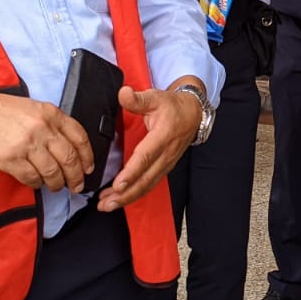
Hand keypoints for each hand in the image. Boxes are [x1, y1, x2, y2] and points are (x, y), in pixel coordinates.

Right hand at [0, 90, 93, 193]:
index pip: (80, 137)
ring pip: (53, 172)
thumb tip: (70, 147)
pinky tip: (36, 183)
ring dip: (57, 183)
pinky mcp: (10, 159)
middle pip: (70, 159)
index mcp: (51, 113)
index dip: (88, 157)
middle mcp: (42, 128)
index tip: (89, 168)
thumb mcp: (33, 108)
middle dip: (77, 176)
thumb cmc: (0, 111)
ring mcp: (26, 144)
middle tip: (77, 186)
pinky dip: (37, 184)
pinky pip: (32, 178)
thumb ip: (52, 124)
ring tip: (56, 186)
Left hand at [97, 83, 199, 212]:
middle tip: (106, 203)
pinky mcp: (165, 168)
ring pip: (148, 185)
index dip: (132, 173)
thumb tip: (123, 93)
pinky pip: (150, 184)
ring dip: (128, 198)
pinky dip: (135, 194)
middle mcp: (166, 153)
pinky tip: (120, 199)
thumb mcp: (156, 97)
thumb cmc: (173, 106)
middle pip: (146, 178)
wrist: (194, 114)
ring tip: (108, 205)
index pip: (146, 157)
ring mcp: (167, 163)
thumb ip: (138, 98)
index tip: (118, 185)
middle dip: (125, 194)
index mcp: (163, 136)